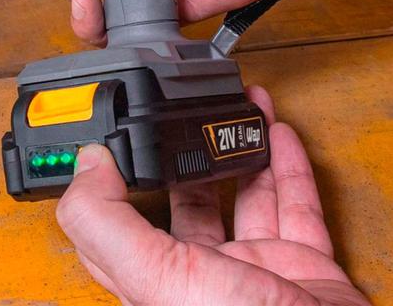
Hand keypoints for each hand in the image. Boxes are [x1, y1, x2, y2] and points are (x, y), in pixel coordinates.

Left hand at [57, 87, 369, 305]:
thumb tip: (85, 166)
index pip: (119, 227)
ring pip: (245, 195)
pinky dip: (289, 166)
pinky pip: (297, 206)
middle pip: (188, 203)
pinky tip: (277, 131)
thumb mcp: (156, 279)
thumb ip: (109, 224)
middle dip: (187, 154)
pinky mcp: (307, 269)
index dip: (110, 182)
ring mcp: (258, 272)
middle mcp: (205, 279)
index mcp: (159, 285)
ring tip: (234, 107)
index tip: (109, 136)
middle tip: (184, 112)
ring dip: (239, 147)